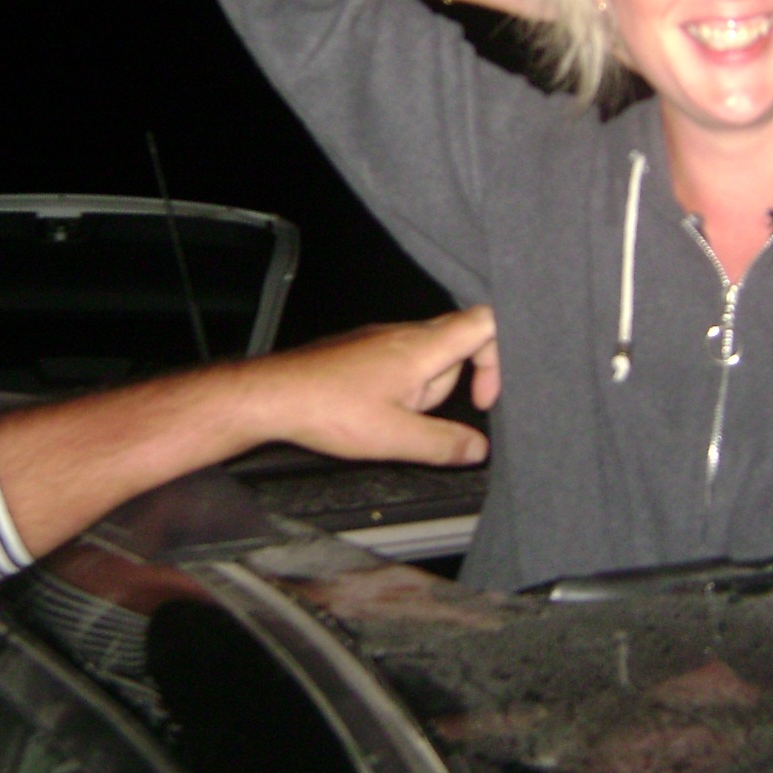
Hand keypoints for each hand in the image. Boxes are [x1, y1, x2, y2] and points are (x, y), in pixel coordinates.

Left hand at [256, 305, 498, 465]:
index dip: (498, 359)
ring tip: (389, 415)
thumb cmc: (328, 409)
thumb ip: (444, 444)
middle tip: (424, 416)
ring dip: (423, 389)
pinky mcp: (364, 350)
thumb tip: (478, 449)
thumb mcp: (395, 438)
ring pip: (427, 356)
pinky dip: (401, 385)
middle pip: (459, 343)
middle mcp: (405, 333)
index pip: (486, 323)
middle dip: (454, 384)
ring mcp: (382, 338)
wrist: (274, 395)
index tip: (483, 399)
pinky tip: (373, 410)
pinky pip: (401, 360)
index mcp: (423, 347)